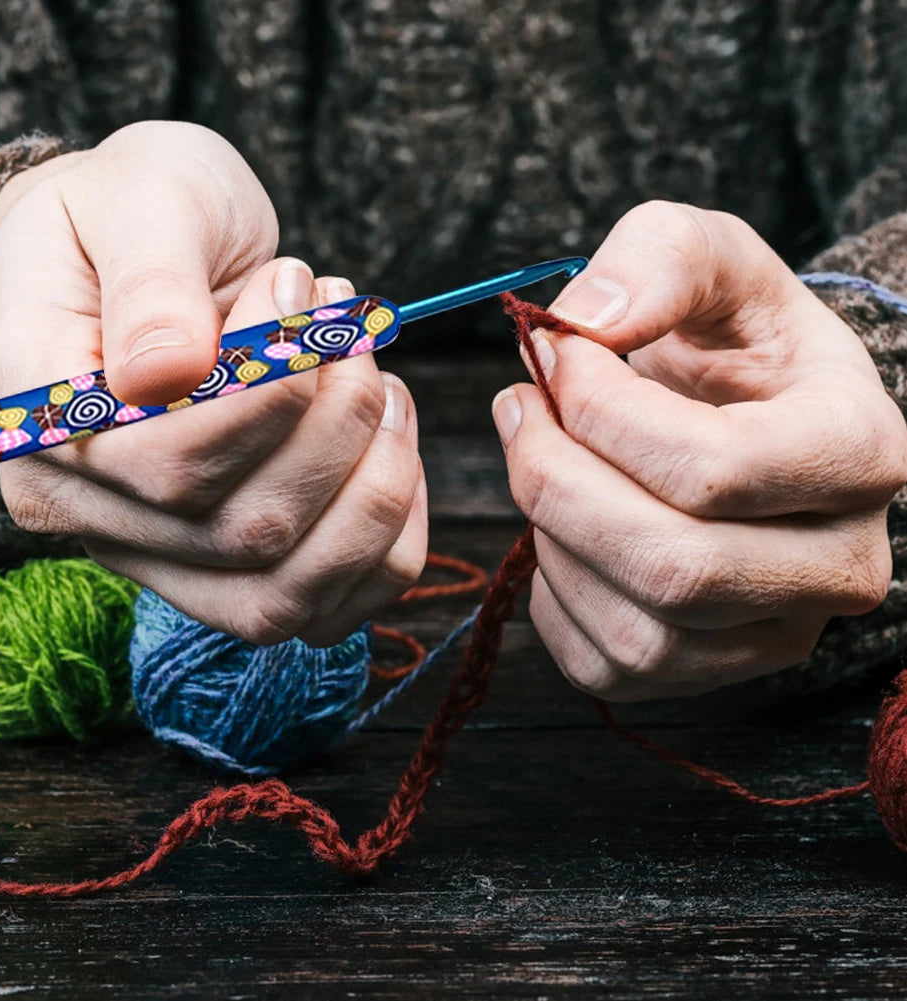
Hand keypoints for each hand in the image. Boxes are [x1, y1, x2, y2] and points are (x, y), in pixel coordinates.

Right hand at [0, 121, 426, 645]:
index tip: (299, 289)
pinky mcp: (233, 574)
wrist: (161, 249)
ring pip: (289, 593)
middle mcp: (91, 514)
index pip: (167, 463)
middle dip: (337, 423)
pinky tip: (392, 444)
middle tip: (347, 324)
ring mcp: (164, 558)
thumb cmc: (142, 211)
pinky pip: (329, 608)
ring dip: (374, 483)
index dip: (269, 394)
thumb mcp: (141, 197)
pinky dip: (389, 536)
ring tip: (374, 376)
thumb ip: (151, 282)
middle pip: (245, 532)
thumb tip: (166, 375)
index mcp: (42, 421)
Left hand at [492, 200, 906, 700]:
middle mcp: (840, 562)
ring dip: (552, 536)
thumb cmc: (730, 340)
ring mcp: (780, 631)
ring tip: (542, 462)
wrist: (745, 414)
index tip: (553, 353)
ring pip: (636, 629)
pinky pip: (605, 663)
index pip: (713, 469)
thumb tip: (584, 322)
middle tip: (517, 409)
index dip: (600, 413)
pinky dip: (554, 595)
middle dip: (558, 482)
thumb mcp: (711, 258)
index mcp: (857, 451)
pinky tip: (564, 528)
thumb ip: (659, 258)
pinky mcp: (715, 671)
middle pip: (672, 567)